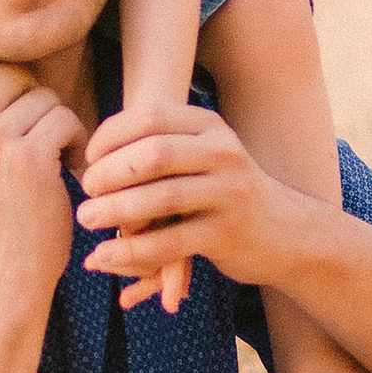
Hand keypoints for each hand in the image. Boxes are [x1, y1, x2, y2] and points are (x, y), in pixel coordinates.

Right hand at [0, 48, 84, 309]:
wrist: (0, 275)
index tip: (7, 84)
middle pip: (10, 72)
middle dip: (34, 98)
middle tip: (40, 135)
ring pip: (44, 96)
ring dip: (58, 123)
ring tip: (53, 158)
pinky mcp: (29, 160)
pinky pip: (64, 120)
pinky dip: (75, 142)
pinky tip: (67, 169)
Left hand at [74, 102, 286, 294]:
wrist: (285, 232)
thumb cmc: (222, 189)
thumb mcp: (202, 154)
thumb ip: (161, 144)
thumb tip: (95, 149)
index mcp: (210, 126)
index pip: (150, 116)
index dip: (111, 136)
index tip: (89, 159)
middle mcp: (224, 153)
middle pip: (154, 153)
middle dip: (110, 172)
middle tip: (86, 190)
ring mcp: (229, 193)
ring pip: (162, 198)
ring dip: (115, 210)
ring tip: (87, 219)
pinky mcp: (226, 234)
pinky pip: (170, 242)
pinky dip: (132, 251)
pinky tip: (104, 256)